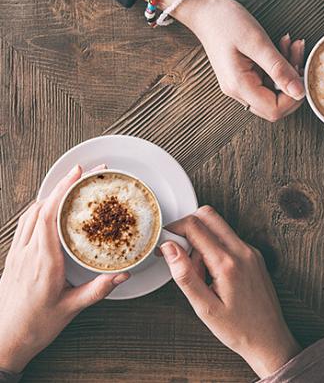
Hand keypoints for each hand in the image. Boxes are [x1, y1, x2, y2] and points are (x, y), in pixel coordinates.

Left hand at [0, 165, 129, 372]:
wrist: (5, 341)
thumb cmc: (35, 326)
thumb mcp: (72, 308)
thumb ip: (98, 289)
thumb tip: (122, 274)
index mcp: (44, 262)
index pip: (51, 215)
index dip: (64, 190)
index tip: (78, 174)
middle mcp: (28, 252)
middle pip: (41, 207)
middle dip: (62, 185)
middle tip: (82, 173)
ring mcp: (18, 253)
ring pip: (31, 213)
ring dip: (50, 195)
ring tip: (69, 186)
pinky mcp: (15, 257)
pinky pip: (26, 224)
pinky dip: (40, 209)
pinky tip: (50, 210)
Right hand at [137, 0, 304, 121]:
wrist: (204, 10)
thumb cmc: (225, 21)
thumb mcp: (257, 42)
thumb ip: (279, 69)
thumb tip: (300, 91)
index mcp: (239, 86)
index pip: (274, 110)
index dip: (293, 97)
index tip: (302, 73)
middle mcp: (238, 92)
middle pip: (274, 106)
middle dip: (292, 84)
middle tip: (298, 56)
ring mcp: (239, 86)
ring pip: (273, 92)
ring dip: (287, 72)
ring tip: (292, 45)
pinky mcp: (242, 77)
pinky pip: (267, 80)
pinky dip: (279, 66)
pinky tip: (283, 46)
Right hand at [161, 206, 300, 378]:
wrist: (270, 340)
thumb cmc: (239, 329)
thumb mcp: (204, 308)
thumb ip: (184, 275)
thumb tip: (169, 248)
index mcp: (227, 263)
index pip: (194, 226)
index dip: (174, 230)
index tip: (165, 244)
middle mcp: (242, 251)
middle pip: (208, 215)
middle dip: (187, 227)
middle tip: (179, 252)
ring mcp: (250, 251)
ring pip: (218, 226)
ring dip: (202, 238)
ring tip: (200, 272)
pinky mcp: (254, 255)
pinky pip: (229, 238)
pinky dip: (214, 246)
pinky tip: (213, 273)